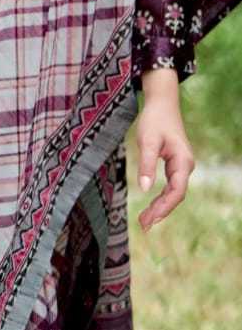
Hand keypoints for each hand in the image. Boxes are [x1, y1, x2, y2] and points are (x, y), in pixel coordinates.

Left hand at [135, 89, 194, 231]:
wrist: (162, 103)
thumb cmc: (154, 120)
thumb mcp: (147, 140)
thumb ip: (146, 164)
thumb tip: (145, 190)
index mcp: (183, 161)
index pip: (176, 191)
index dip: (164, 208)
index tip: (150, 219)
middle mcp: (186, 166)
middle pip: (175, 196)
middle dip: (160, 212)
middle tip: (143, 226)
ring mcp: (181, 166)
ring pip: (173, 192)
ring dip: (160, 207)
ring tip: (144, 221)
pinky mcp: (175, 164)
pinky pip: (170, 186)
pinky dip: (161, 197)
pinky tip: (151, 206)